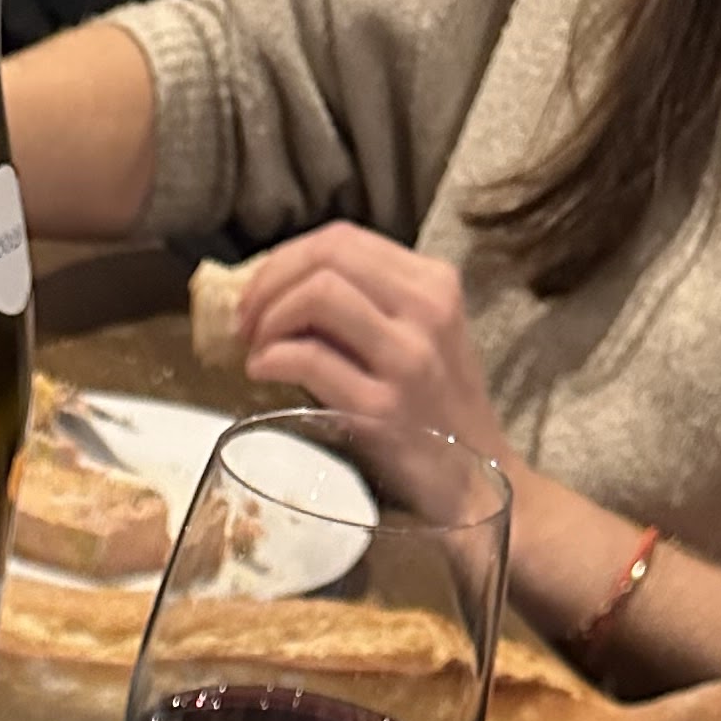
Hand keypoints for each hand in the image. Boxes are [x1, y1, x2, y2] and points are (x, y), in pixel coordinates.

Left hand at [232, 226, 511, 469]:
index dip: (287, 257)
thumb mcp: (417, 340)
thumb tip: (283, 293)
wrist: (476, 481)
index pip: (344, 239)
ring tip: (253, 346)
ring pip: (319, 293)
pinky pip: (311, 358)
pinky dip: (272, 357)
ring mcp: (407, 357)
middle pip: (328, 255)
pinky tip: (261, 371)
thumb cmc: (436, 414)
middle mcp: (426, 308)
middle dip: (270, 280)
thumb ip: (366, 309)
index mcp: (433, 282)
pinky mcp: (382, 407)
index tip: (258, 291)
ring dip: (270, 315)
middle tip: (244, 318)